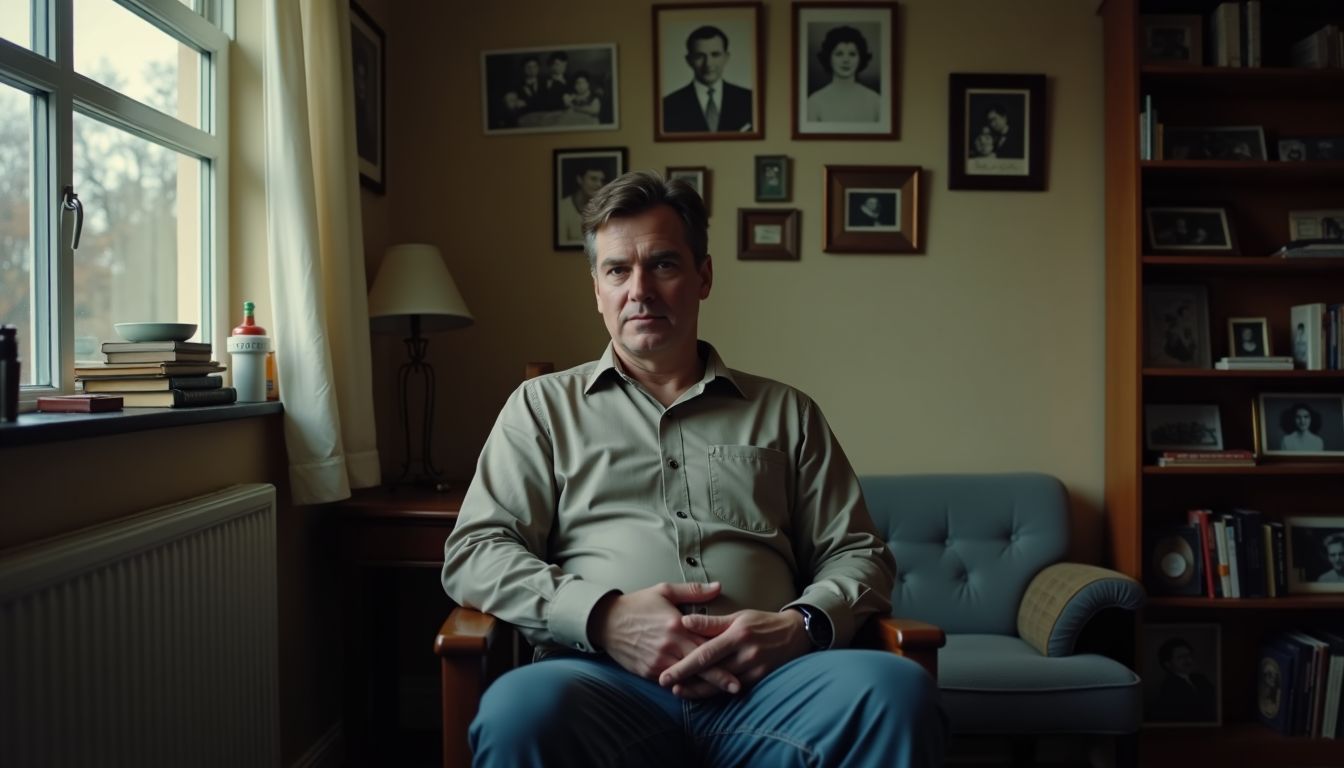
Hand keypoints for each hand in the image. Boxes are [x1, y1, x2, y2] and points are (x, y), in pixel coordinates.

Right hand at [590, 582, 740, 694]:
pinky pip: (669, 681)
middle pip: (699, 666)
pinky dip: (682, 684)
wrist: (605, 621)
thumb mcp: (664, 591)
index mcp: (676, 626)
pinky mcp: (647, 672)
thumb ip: (694, 591)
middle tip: (737, 687)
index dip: (723, 654)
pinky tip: (694, 688)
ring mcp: (658, 662)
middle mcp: (668, 647)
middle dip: (719, 678)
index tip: (741, 660)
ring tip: (720, 692)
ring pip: (685, 677)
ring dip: (702, 685)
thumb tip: (719, 587)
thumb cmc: (638, 604)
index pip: (704, 643)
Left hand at [658, 609, 813, 697]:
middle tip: (667, 686)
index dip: (684, 666)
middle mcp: (746, 654)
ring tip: (680, 692)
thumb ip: (711, 622)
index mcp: (737, 634)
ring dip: (699, 690)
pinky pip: (734, 689)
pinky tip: (702, 693)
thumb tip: (684, 621)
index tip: (666, 674)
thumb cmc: (761, 622)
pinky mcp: (760, 680)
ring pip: (721, 686)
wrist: (796, 634)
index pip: (706, 653)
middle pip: (711, 673)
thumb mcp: (738, 616)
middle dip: (688, 682)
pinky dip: (717, 692)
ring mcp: (754, 669)